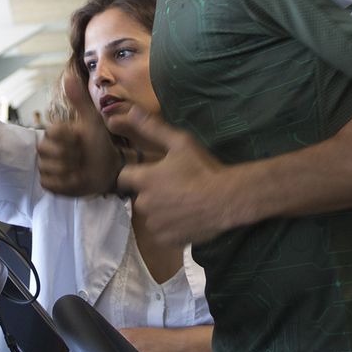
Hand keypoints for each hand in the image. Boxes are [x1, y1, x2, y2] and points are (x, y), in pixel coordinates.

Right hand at [37, 68, 122, 196]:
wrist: (109, 168)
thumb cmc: (99, 143)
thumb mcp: (91, 120)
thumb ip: (79, 99)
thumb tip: (69, 75)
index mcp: (54, 133)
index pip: (51, 132)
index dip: (68, 137)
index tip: (81, 139)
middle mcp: (47, 149)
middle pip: (45, 150)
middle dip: (68, 154)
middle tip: (82, 155)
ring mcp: (47, 167)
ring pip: (47, 167)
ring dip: (68, 169)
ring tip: (80, 168)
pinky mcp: (50, 184)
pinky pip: (49, 183)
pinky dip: (65, 183)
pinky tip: (76, 179)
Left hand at [111, 106, 240, 245]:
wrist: (228, 199)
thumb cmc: (203, 169)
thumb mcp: (180, 142)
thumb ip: (151, 127)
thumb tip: (128, 110)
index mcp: (144, 180)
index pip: (123, 178)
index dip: (136, 175)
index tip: (151, 174)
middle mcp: (143, 203)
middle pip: (139, 197)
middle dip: (152, 193)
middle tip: (176, 188)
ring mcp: (154, 224)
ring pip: (151, 216)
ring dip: (161, 211)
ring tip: (184, 203)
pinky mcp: (166, 240)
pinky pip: (162, 233)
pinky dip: (171, 227)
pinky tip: (187, 218)